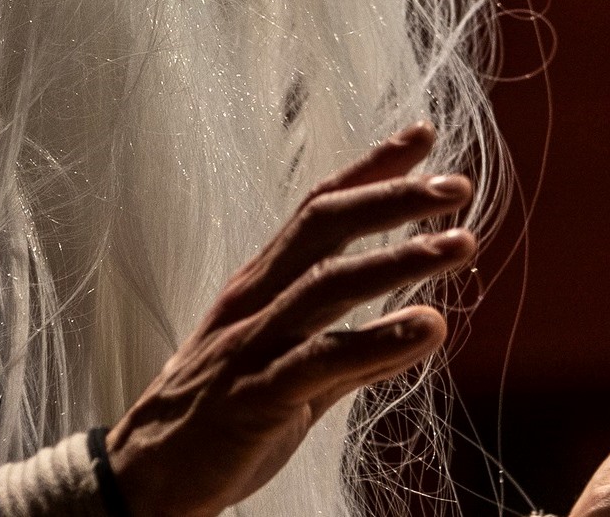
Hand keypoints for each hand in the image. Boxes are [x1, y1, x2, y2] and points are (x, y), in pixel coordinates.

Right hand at [106, 122, 473, 516]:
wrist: (149, 473)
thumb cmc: (221, 414)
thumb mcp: (296, 373)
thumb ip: (358, 350)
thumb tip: (423, 327)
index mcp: (260, 283)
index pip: (318, 208)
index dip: (369, 168)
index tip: (422, 137)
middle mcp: (256, 300)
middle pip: (324, 226)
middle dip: (392, 198)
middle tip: (457, 187)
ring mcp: (253, 343)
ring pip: (328, 285)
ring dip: (399, 259)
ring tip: (460, 244)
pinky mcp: (257, 394)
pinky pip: (321, 360)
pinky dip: (378, 340)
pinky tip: (429, 326)